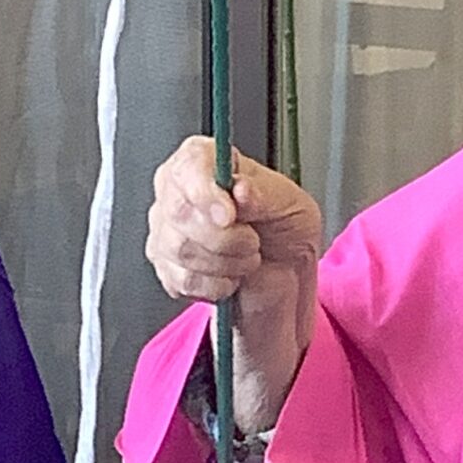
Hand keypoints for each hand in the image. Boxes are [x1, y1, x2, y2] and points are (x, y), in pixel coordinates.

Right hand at [146, 139, 322, 433]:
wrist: (287, 304)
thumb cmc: (292, 247)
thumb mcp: (297, 212)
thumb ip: (267, 195)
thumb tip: (236, 189)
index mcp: (211, 166)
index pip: (187, 159)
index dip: (203, 187)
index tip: (233, 215)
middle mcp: (179, 194)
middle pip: (173, 205)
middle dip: (220, 237)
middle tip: (251, 250)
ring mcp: (165, 234)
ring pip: (169, 244)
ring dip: (217, 265)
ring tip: (244, 269)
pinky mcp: (165, 272)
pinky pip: (171, 278)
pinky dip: (203, 288)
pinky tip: (224, 289)